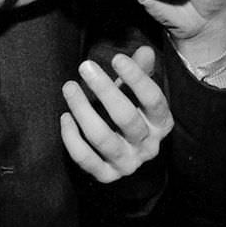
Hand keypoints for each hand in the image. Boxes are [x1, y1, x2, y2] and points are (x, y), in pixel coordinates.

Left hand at [60, 45, 172, 182]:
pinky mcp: (107, 175)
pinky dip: (72, 139)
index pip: (153, 100)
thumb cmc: (134, 114)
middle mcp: (148, 145)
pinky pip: (86, 159)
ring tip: (69, 87)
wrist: (131, 155)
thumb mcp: (141, 94)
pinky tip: (65, 117)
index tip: (116, 58)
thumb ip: (142, 72)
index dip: (136, 78)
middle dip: (105, 90)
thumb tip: (145, 51)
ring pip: (102, 138)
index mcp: (161, 123)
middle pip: (126, 118)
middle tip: (85, 67)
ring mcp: (127, 163)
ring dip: (83, 111)